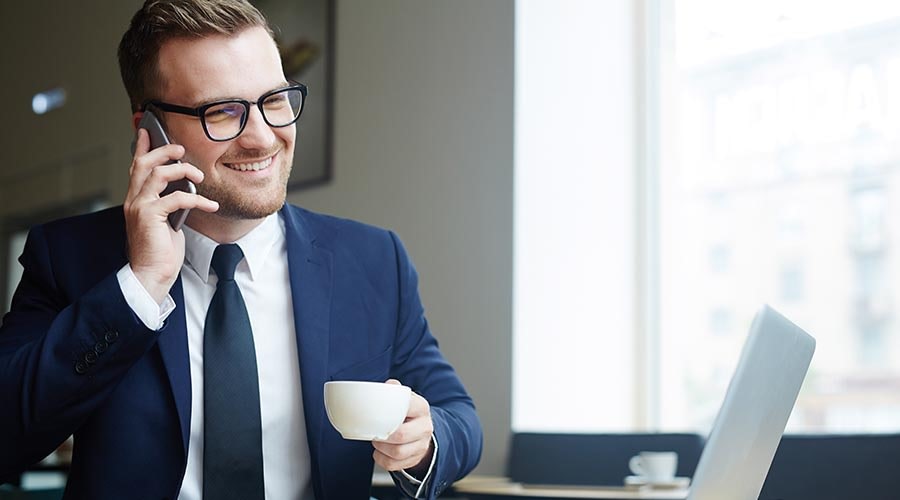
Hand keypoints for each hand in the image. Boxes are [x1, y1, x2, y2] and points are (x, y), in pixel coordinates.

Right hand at [124, 128, 218, 302]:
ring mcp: (139, 207)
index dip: (141, 147)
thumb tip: (184, 191)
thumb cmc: (159, 251)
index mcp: (135, 200)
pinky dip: (197, 199)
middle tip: (181, 149)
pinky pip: (176, 198)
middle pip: (144, 164)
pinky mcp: (150, 216)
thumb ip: (168, 204)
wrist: (150, 275)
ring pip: (158, 174)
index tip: (147, 130)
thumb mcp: (165, 221)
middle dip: (163, 151)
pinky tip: (210, 205)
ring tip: (199, 176)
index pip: (136, 167)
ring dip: (182, 171)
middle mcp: (133, 200)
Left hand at [372, 379, 434, 477]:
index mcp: (421, 408)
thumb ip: (395, 391)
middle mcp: (424, 427)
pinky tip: (379, 452)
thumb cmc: (408, 413)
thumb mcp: (405, 399)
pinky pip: (394, 464)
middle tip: (374, 431)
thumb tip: (387, 386)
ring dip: (381, 448)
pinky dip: (381, 459)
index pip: (407, 407)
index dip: (391, 412)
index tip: (379, 413)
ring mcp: (421, 445)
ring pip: (398, 452)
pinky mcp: (414, 459)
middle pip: (402, 435)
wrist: (422, 431)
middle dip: (384, 435)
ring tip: (376, 441)